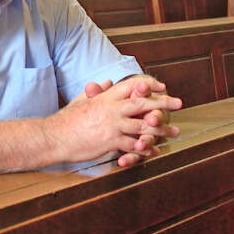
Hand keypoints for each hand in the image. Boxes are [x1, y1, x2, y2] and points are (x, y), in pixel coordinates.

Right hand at [50, 75, 181, 166]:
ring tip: (174, 132)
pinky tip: (154, 151)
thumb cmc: (67, 119)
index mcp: (106, 97)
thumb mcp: (83, 100)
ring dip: (161, 130)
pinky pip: (133, 145)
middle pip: (143, 103)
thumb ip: (99, 92)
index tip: (162, 87)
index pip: (132, 86)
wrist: (55, 136)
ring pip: (143, 126)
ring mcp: (112, 125)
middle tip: (179, 103)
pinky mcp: (110, 141)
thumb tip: (109, 82)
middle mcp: (112, 109)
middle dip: (163, 102)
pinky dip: (145, 149)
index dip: (148, 85)